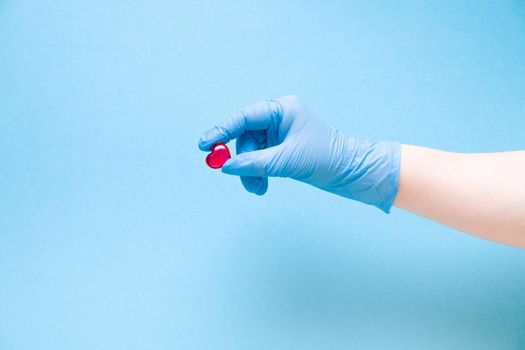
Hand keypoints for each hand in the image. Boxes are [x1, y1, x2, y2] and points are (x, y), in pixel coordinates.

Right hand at [198, 95, 399, 212]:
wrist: (350, 172)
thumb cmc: (325, 158)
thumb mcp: (287, 161)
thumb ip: (254, 163)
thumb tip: (227, 166)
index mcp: (282, 109)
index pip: (245, 117)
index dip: (222, 131)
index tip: (204, 145)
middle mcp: (279, 118)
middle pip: (246, 138)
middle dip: (242, 161)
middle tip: (243, 181)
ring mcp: (279, 133)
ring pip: (252, 152)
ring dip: (251, 172)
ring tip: (258, 189)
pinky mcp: (281, 148)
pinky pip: (260, 159)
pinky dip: (258, 173)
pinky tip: (261, 186)